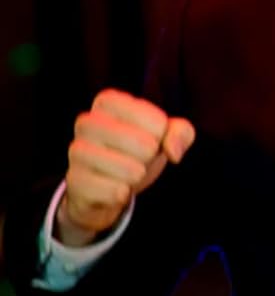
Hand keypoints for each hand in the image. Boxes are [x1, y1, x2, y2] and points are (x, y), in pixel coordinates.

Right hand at [58, 89, 194, 245]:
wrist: (107, 185)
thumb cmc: (137, 151)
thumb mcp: (164, 135)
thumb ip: (181, 132)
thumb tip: (172, 151)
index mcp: (109, 102)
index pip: (156, 120)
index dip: (162, 135)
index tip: (151, 138)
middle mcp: (87, 122)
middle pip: (145, 145)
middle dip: (150, 158)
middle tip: (139, 159)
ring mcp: (77, 151)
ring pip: (129, 170)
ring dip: (137, 176)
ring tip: (129, 173)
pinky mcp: (74, 179)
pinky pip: (113, 191)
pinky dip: (122, 194)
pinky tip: (117, 189)